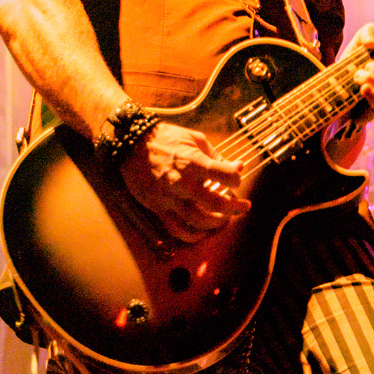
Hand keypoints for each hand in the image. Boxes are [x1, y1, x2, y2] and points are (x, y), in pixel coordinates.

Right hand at [118, 121, 249, 242]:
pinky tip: (203, 231)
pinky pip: (176, 229)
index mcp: (193, 161)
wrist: (130, 143)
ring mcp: (168, 197)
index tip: (237, 180)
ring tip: (225, 218)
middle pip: (215, 204)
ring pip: (198, 221)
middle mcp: (181, 182)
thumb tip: (238, 166)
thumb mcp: (195, 139)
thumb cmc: (166, 138)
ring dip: (217, 223)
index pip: (225, 175)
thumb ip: (217, 156)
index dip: (236, 179)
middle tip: (243, 206)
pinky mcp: (157, 207)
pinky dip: (193, 235)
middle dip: (234, 208)